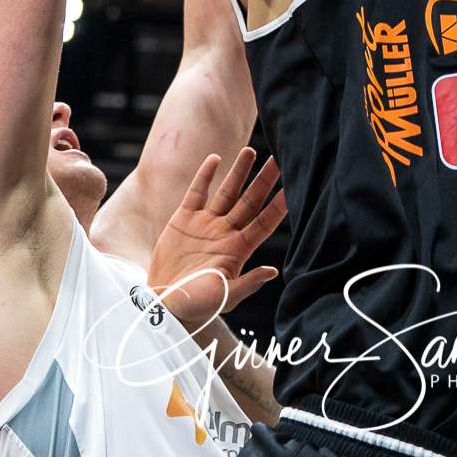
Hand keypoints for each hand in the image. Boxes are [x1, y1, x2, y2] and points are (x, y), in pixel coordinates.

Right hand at [147, 148, 285, 327]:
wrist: (164, 302)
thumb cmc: (197, 305)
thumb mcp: (225, 297)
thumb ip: (247, 283)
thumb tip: (272, 272)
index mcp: (238, 249)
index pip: (264, 222)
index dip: (278, 206)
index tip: (293, 189)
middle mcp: (225, 233)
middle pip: (250, 201)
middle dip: (264, 180)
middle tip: (279, 159)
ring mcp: (205, 224)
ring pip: (227, 192)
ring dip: (239, 172)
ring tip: (251, 151)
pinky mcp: (183, 220)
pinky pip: (197, 192)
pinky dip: (205, 175)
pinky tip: (215, 159)